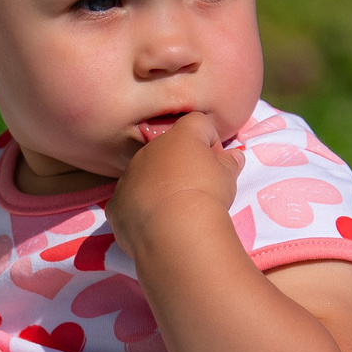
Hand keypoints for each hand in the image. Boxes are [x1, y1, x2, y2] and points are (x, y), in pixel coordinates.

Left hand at [108, 110, 241, 266]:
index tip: (216, 165)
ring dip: (159, 187)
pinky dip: (141, 210)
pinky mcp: (117, 203)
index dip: (210, 142)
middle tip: (196, 190)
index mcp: (179, 137)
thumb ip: (230, 162)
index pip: (197, 124)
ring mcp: (128, 176)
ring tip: (176, 211)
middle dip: (181, 166)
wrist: (175, 228)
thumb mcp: (228, 176)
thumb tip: (234, 156)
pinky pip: (130, 202)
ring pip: (144, 175)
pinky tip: (156, 226)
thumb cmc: (207, 194)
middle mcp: (149, 150)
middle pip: (167, 150)